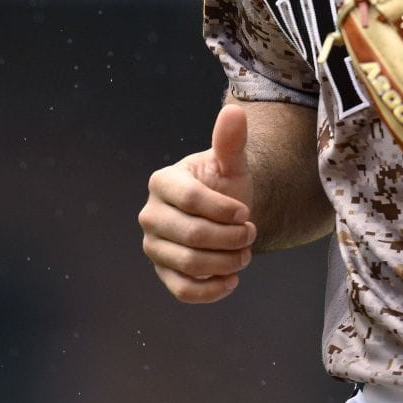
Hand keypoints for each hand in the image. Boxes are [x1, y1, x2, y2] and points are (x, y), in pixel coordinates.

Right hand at [139, 105, 258, 302]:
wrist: (225, 215)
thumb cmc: (225, 185)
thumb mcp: (231, 164)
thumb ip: (230, 141)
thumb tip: (234, 111)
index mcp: (163, 182)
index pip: (190, 199)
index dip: (224, 209)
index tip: (246, 212)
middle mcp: (151, 214)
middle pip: (191, 235)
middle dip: (230, 238)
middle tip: (251, 234)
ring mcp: (154, 246)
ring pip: (189, 264)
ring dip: (226, 263)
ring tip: (245, 254)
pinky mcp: (163, 272)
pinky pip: (182, 290)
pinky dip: (211, 290)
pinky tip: (232, 280)